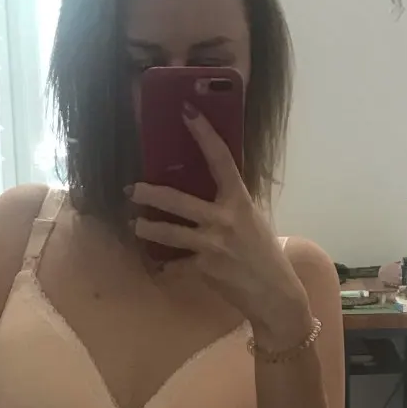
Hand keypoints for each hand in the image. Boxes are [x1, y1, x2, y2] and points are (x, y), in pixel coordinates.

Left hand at [129, 110, 314, 350]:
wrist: (275, 295)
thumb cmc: (264, 255)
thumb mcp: (253, 220)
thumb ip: (231, 204)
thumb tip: (209, 187)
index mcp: (240, 201)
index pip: (221, 159)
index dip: (203, 133)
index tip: (186, 112)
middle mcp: (224, 219)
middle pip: (177, 200)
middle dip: (149, 194)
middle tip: (132, 190)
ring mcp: (212, 245)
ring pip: (168, 233)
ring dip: (147, 229)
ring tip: (136, 226)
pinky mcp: (204, 269)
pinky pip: (175, 265)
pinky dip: (165, 266)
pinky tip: (158, 265)